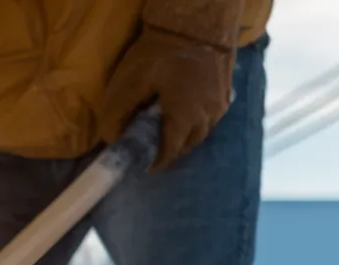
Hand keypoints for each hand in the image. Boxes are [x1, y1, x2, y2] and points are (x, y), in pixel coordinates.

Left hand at [97, 24, 233, 168]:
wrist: (198, 24)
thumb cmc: (163, 53)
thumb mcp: (131, 82)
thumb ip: (118, 114)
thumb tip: (111, 139)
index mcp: (184, 118)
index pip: (171, 152)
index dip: (157, 162)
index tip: (145, 165)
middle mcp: (207, 116)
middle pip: (188, 145)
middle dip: (171, 150)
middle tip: (153, 148)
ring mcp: (220, 104)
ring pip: (202, 132)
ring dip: (185, 136)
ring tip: (168, 131)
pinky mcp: (227, 92)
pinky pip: (212, 117)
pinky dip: (197, 121)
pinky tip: (185, 114)